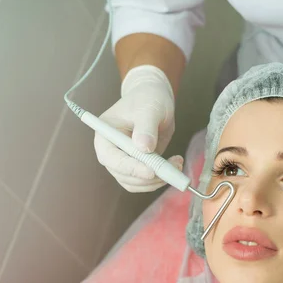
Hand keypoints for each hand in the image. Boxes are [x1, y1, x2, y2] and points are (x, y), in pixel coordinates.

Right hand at [94, 65, 182, 191]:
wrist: (155, 99)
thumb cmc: (147, 99)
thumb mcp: (149, 109)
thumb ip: (146, 127)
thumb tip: (144, 148)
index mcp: (105, 135)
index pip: (111, 158)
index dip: (130, 168)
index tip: (151, 171)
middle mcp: (112, 151)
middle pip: (123, 175)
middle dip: (148, 177)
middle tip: (172, 169)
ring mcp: (124, 160)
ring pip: (135, 183)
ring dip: (157, 180)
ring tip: (176, 164)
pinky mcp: (138, 165)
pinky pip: (146, 182)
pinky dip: (161, 178)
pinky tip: (174, 165)